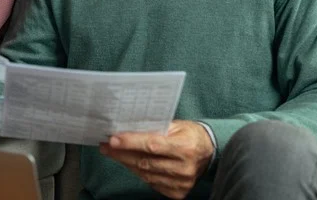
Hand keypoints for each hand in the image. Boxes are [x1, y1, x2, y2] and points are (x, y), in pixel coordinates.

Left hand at [99, 120, 214, 198]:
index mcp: (185, 147)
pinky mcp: (178, 192)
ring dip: (127, 164)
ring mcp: (182, 182)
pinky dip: (140, 173)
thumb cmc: (189, 135)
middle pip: (145, 162)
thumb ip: (154, 128)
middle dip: (122, 154)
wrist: (209, 152)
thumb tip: (126, 130)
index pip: (152, 145)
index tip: (112, 139)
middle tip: (106, 146)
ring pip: (145, 174)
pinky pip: (151, 183)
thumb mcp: (176, 125)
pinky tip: (132, 164)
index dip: (131, 142)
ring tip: (115, 153)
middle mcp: (184, 167)